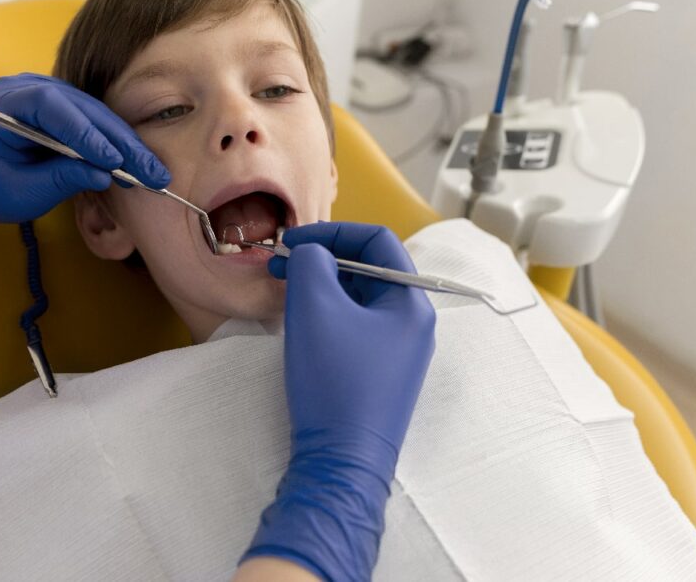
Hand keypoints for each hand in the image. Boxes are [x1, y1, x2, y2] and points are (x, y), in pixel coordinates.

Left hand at [0, 73, 169, 230]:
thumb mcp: (20, 192)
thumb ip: (58, 180)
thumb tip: (103, 176)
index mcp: (3, 102)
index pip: (49, 107)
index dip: (84, 131)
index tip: (111, 160)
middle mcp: (29, 88)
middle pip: (82, 108)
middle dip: (118, 142)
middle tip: (148, 171)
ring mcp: (50, 93)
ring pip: (96, 113)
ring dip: (126, 144)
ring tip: (152, 172)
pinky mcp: (67, 107)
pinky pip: (97, 121)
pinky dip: (119, 143)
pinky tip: (140, 164)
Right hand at [242, 222, 435, 581]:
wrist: (341, 464)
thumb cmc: (335, 382)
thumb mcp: (315, 309)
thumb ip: (312, 263)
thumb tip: (312, 252)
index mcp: (411, 302)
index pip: (377, 242)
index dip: (333, 232)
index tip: (292, 241)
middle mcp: (414, 324)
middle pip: (369, 270)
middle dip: (323, 260)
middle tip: (282, 264)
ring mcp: (400, 353)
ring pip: (360, 300)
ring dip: (322, 287)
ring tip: (285, 290)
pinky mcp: (380, 376)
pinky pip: (356, 328)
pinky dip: (327, 315)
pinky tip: (300, 323)